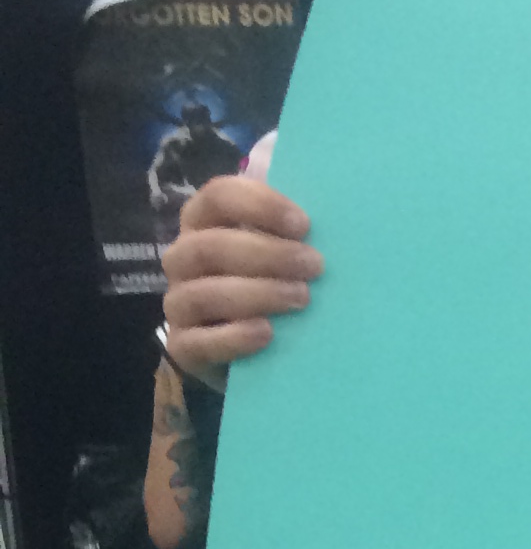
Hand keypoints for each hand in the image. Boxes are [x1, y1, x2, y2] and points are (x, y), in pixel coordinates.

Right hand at [161, 173, 320, 373]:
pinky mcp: (183, 346)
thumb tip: (334, 219)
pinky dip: (233, 337)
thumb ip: (291, 233)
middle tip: (314, 266)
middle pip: (211, 246)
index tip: (304, 225)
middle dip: (267, 254)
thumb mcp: (278, 254)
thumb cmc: (267, 286)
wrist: (244, 351)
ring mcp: (177, 303)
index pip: (218, 197)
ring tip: (301, 298)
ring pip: (203, 293)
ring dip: (257, 293)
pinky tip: (267, 334)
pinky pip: (199, 341)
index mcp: (203, 223)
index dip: (260, 206)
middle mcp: (183, 258)